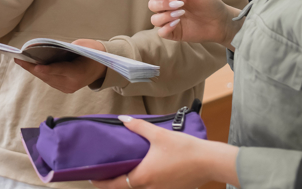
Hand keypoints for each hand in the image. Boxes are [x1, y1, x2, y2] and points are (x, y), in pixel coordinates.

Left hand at [13, 39, 105, 92]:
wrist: (103, 68)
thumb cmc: (94, 53)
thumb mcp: (86, 47)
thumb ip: (69, 49)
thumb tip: (49, 49)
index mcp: (79, 73)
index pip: (61, 70)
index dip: (47, 69)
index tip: (36, 67)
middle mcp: (72, 84)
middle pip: (49, 76)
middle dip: (33, 68)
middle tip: (19, 59)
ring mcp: (67, 88)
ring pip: (47, 79)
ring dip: (34, 70)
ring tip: (21, 61)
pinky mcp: (64, 88)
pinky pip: (49, 80)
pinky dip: (40, 72)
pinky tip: (31, 65)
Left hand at [90, 116, 238, 188]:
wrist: (210, 162)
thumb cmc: (184, 149)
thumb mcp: (158, 134)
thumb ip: (138, 127)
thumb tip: (123, 119)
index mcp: (143, 177)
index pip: (115, 184)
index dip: (102, 182)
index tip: (92, 178)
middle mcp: (150, 188)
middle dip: (114, 182)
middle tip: (105, 172)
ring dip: (129, 183)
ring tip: (122, 170)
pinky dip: (144, 183)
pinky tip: (145, 172)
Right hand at [147, 0, 241, 48]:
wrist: (221, 21)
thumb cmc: (210, 3)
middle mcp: (168, 8)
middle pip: (152, 5)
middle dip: (162, 4)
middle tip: (179, 4)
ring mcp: (170, 21)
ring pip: (154, 19)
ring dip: (165, 16)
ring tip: (181, 14)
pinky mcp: (174, 33)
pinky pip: (161, 32)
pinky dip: (166, 27)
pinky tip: (177, 23)